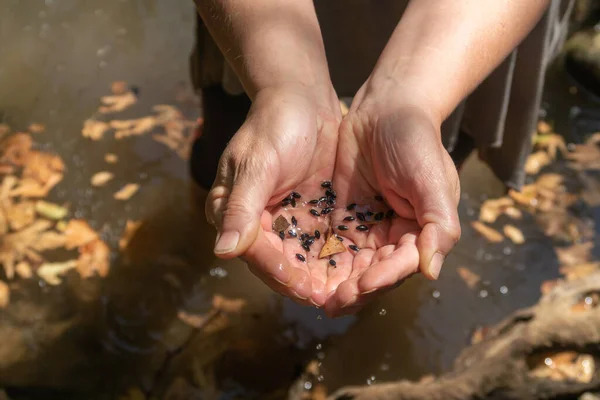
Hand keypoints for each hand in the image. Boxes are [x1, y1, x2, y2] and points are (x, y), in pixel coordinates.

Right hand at [205, 85, 341, 304]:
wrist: (302, 98)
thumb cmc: (273, 124)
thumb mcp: (257, 162)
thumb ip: (241, 207)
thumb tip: (223, 251)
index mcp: (236, 213)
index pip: (257, 253)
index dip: (282, 274)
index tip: (309, 291)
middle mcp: (259, 225)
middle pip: (282, 266)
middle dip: (308, 286)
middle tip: (338, 302)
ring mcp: (287, 222)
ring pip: (305, 262)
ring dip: (327, 280)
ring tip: (352, 295)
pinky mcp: (312, 217)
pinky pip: (324, 246)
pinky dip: (340, 261)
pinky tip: (361, 272)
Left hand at [323, 82, 460, 315]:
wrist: (385, 108)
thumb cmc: (416, 141)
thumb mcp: (434, 180)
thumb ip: (439, 224)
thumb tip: (431, 271)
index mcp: (419, 232)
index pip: (401, 265)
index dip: (383, 278)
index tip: (362, 285)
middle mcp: (392, 236)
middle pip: (373, 273)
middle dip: (353, 290)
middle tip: (330, 302)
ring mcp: (365, 227)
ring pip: (349, 265)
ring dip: (333, 282)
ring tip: (313, 296)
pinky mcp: (341, 217)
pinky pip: (329, 244)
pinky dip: (317, 260)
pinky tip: (301, 271)